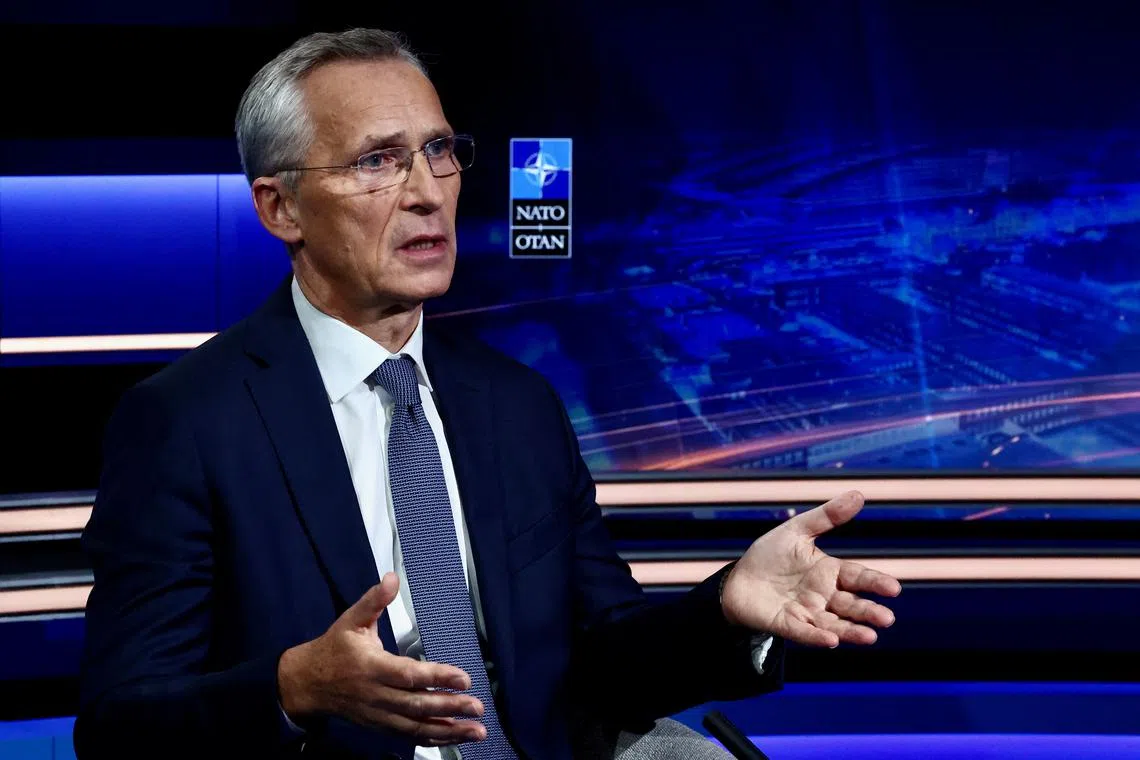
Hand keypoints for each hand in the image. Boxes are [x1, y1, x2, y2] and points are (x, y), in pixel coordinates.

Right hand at [277, 572, 486, 745]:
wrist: (307, 683)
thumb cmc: (334, 648)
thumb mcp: (350, 619)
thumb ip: (374, 600)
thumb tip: (392, 577)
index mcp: (372, 667)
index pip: (409, 674)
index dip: (437, 677)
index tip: (463, 678)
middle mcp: (377, 695)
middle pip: (417, 704)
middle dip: (450, 707)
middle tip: (478, 707)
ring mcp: (379, 714)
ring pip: (416, 726)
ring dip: (449, 730)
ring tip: (477, 730)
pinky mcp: (380, 726)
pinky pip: (409, 736)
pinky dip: (434, 739)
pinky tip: (455, 737)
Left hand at [721, 490, 901, 647]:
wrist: (737, 579)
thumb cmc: (770, 555)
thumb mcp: (797, 531)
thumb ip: (826, 517)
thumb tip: (858, 494)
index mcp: (829, 572)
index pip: (858, 577)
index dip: (875, 583)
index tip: (894, 588)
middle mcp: (824, 596)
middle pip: (851, 605)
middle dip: (869, 612)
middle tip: (887, 618)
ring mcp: (807, 613)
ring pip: (835, 624)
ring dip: (852, 631)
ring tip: (870, 636)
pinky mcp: (787, 625)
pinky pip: (805, 632)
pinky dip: (818, 636)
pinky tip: (832, 640)